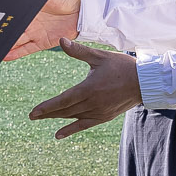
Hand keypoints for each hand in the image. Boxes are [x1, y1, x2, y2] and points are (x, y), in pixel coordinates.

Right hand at [4, 0, 79, 59]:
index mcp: (28, 10)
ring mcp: (35, 33)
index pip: (11, 16)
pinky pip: (26, 49)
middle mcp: (29, 22)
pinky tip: (5, 56)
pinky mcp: (41, 43)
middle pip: (11, 30)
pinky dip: (15, 53)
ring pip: (16, 41)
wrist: (80, 11)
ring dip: (5, 46)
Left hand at [28, 40, 142, 137]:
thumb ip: (79, 51)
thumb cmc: (122, 66)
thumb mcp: (100, 56)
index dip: (46, 107)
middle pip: (64, 110)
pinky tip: (58, 135)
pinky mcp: (104, 116)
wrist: (144, 82)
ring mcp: (98, 112)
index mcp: (89, 88)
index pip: (62, 100)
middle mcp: (92, 103)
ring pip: (72, 117)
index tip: (33, 112)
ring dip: (56, 118)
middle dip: (47, 113)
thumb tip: (61, 40)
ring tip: (41, 119)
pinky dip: (71, 130)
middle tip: (31, 116)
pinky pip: (84, 125)